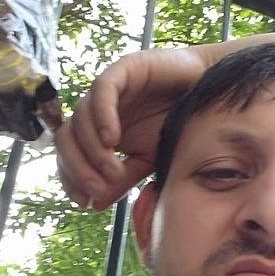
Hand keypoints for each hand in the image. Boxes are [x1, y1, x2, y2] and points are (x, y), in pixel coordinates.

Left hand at [56, 46, 209, 208]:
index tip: (83, 203)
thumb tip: (96, 205)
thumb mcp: (148, 160)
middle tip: (98, 190)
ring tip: (113, 171)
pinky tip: (111, 139)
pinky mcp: (123, 69)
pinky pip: (102, 91)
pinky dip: (102, 116)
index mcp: (97, 131)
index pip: (69, 155)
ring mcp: (108, 90)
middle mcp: (96, 111)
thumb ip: (123, 179)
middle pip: (66, 138)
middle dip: (77, 168)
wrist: (208, 93)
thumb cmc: (179, 125)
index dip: (70, 179)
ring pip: (80, 118)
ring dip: (92, 150)